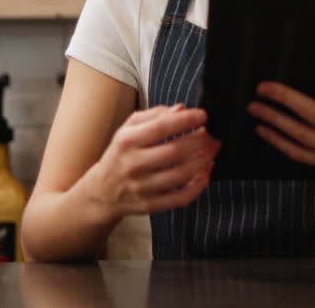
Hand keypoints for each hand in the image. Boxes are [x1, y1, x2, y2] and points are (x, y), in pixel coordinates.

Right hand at [86, 104, 218, 219]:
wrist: (101, 192)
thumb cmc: (121, 154)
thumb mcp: (128, 129)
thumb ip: (154, 115)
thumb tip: (181, 109)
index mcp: (127, 141)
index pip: (160, 128)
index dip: (186, 120)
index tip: (203, 115)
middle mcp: (133, 165)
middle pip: (175, 152)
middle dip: (200, 141)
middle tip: (212, 135)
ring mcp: (141, 187)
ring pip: (181, 175)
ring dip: (203, 161)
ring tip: (212, 150)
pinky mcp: (150, 205)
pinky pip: (180, 198)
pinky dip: (198, 186)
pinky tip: (206, 173)